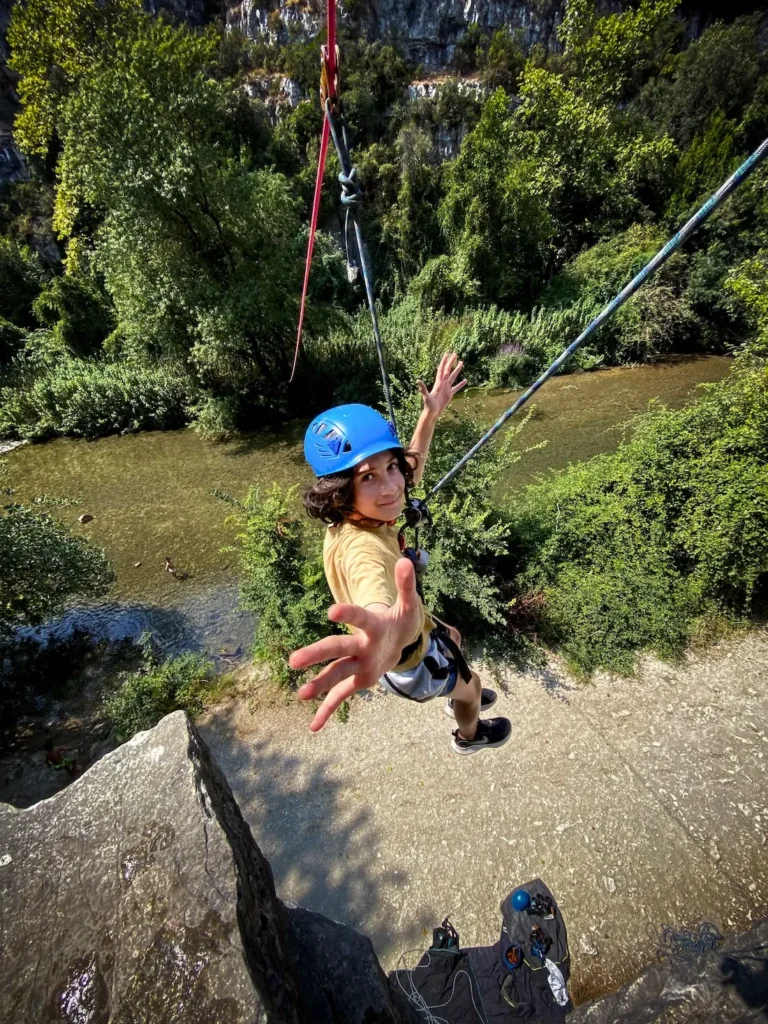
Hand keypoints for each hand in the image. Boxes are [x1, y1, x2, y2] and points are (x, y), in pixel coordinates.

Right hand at [289, 558, 421, 731]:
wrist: (395, 636)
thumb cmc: (399, 618)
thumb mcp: (409, 604)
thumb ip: (406, 585)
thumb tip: (407, 561)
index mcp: (372, 625)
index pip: (360, 618)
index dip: (349, 613)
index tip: (332, 611)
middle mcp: (359, 644)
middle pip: (336, 648)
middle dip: (317, 654)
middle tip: (294, 660)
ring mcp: (357, 663)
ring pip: (335, 673)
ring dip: (319, 684)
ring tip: (301, 694)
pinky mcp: (359, 679)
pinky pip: (342, 696)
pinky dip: (328, 711)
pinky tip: (313, 727)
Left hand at [418, 352, 466, 417]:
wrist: (432, 412)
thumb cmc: (429, 405)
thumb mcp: (426, 396)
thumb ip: (423, 388)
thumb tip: (417, 380)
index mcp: (438, 383)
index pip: (441, 369)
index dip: (444, 362)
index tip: (447, 354)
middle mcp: (442, 384)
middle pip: (448, 370)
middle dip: (451, 362)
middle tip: (455, 354)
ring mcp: (446, 388)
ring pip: (453, 377)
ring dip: (457, 370)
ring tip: (461, 363)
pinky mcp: (450, 394)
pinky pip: (456, 388)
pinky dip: (460, 384)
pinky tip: (465, 380)